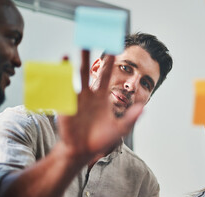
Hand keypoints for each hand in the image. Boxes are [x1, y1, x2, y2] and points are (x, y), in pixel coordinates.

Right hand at [57, 50, 142, 165]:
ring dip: (73, 62)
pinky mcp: (65, 105)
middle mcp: (89, 94)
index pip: (107, 74)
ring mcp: (76, 98)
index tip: (114, 46)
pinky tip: (61, 66)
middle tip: (91, 37)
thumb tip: (144, 107)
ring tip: (71, 50)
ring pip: (74, 76)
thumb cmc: (100, 141)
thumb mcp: (119, 130)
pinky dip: (61, 78)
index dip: (110, 61)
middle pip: (89, 70)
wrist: (82, 151)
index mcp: (102, 97)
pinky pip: (63, 89)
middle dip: (90, 54)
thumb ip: (130, 119)